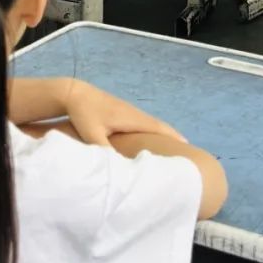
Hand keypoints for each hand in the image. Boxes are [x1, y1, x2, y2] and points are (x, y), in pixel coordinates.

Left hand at [63, 80, 185, 147]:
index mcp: (132, 118)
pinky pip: (143, 124)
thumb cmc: (84, 113)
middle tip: (186, 156)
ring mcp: (129, 111)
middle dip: (172, 139)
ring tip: (173, 153)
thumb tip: (119, 169)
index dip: (174, 138)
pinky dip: (152, 133)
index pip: (159, 128)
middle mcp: (134, 113)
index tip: (189, 150)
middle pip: (159, 127)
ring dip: (163, 136)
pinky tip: (150, 142)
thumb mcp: (93, 134)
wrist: (73, 93)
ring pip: (151, 126)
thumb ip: (105, 150)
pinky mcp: (122, 113)